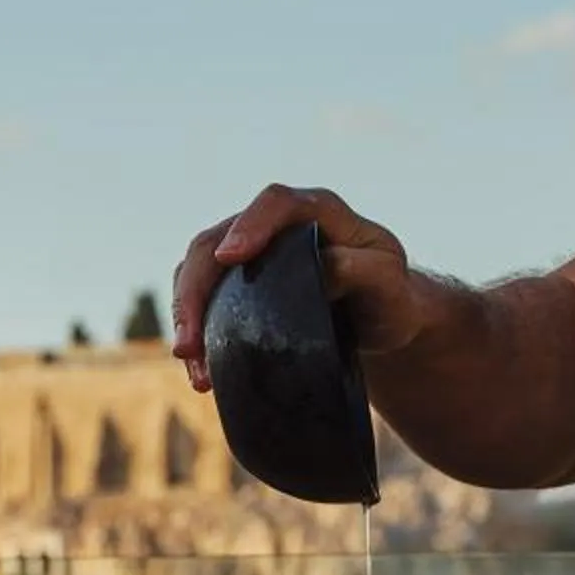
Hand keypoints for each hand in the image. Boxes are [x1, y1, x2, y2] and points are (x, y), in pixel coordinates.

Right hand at [169, 182, 431, 392]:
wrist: (378, 320)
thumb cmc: (388, 296)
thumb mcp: (389, 282)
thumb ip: (362, 268)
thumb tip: (320, 268)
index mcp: (317, 211)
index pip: (276, 203)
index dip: (249, 224)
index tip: (230, 257)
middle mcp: (274, 227)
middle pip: (215, 241)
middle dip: (194, 291)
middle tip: (189, 344)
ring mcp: (249, 255)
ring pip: (196, 270)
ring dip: (185, 316)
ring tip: (191, 365)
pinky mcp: (235, 285)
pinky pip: (200, 300)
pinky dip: (194, 334)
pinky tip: (199, 371)